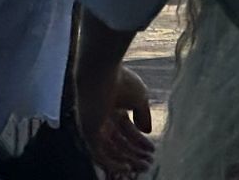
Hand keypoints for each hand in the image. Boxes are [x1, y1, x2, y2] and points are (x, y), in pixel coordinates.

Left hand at [77, 64, 153, 178]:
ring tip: (143, 166)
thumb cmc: (120, 80)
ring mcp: (93, 124)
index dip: (139, 142)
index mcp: (112, 106)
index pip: (126, 130)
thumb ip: (143, 114)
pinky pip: (98, 153)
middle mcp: (101, 116)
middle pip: (118, 141)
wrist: (100, 71)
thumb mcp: (139, 97)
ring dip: (126, 160)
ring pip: (109, 149)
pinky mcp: (87, 130)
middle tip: (148, 163)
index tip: (152, 150)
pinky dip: (111, 162)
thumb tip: (146, 131)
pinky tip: (126, 167)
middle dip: (134, 153)